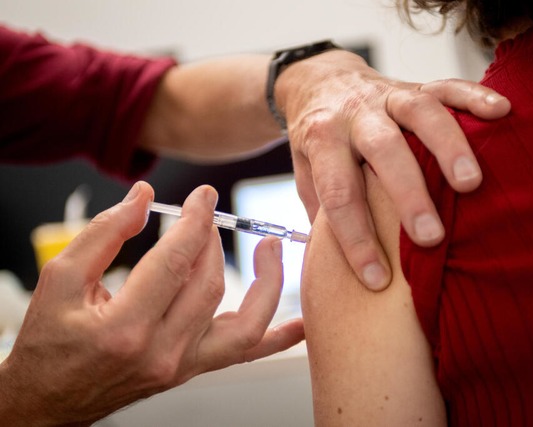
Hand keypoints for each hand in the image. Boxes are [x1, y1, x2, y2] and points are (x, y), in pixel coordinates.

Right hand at [0, 182, 302, 425]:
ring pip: (244, 323)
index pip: (176, 261)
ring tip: (270, 248)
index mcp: (125, 328)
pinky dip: (279, 339)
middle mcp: (162, 353)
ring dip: (266, 281)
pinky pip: (246, 354)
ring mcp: (183, 366)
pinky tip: (302, 323)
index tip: (203, 197)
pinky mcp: (193, 369)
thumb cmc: (50, 343)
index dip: (195, 221)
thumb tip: (145, 198)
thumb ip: (104, 233)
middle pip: (209, 284)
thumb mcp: (60, 278)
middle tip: (207, 217)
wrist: (49, 399)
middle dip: (213, 241)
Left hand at [277, 49, 510, 290]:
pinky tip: (501, 112)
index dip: (356, 239)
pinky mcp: (415, 84)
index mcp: (322, 139)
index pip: (338, 193)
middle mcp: (355, 114)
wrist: (320, 80)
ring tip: (470, 184)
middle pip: (383, 150)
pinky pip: (447, 86)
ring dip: (448, 147)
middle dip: (408, 194)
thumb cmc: (316, 138)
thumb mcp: (304, 170)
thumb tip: (338, 262)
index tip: (377, 279)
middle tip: (430, 237)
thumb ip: (319, 206)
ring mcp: (388, 96)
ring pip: (420, 113)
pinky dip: (475, 96)